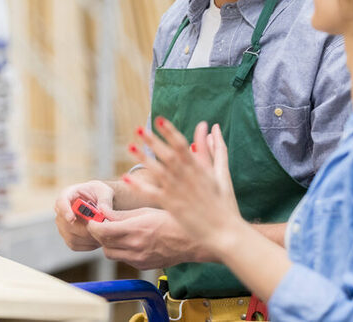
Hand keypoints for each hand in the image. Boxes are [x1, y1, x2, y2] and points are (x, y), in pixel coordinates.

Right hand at [54, 180, 114, 250]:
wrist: (98, 203)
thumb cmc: (99, 194)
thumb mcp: (104, 191)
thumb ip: (105, 199)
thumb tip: (102, 210)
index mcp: (68, 194)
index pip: (61, 202)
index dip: (64, 211)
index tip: (72, 218)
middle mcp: (61, 211)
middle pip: (66, 224)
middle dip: (85, 229)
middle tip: (101, 229)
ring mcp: (62, 226)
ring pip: (71, 237)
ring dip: (89, 238)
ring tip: (103, 233)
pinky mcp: (67, 237)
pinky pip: (75, 245)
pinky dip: (88, 244)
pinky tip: (98, 238)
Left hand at [85, 206, 208, 268]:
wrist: (191, 241)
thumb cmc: (171, 221)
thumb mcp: (145, 211)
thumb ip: (121, 214)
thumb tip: (102, 212)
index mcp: (135, 230)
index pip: (102, 231)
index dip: (93, 225)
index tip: (93, 219)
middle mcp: (135, 247)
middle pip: (103, 244)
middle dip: (99, 234)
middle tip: (102, 224)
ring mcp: (139, 259)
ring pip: (111, 254)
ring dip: (109, 244)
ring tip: (117, 232)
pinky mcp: (143, 266)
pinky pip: (123, 259)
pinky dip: (121, 250)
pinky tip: (130, 240)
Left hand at [125, 118, 243, 253]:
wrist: (226, 232)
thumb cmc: (225, 203)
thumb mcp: (222, 173)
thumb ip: (217, 149)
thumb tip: (213, 127)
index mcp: (200, 168)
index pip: (182, 145)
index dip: (170, 132)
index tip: (159, 120)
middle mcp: (188, 177)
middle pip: (168, 155)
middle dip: (153, 141)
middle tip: (139, 129)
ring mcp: (179, 192)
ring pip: (158, 171)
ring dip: (143, 159)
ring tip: (130, 146)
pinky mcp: (172, 206)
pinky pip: (152, 194)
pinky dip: (139, 186)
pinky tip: (127, 177)